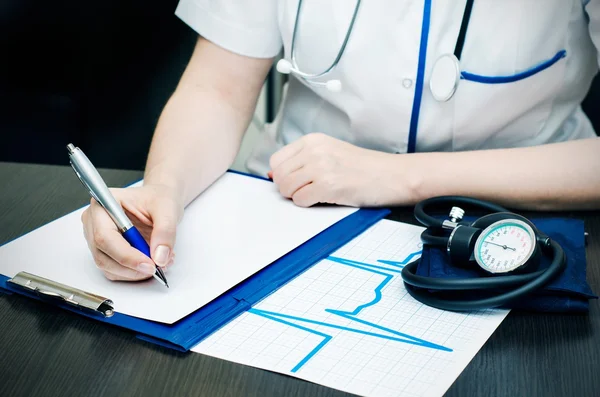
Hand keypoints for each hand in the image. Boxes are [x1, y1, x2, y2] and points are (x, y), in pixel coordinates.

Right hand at [81, 184, 182, 280]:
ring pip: (108, 267)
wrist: (160, 202)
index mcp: (103, 204)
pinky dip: (134, 272)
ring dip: (135, 272)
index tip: (149, 264)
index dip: (126, 255)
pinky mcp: (105, 250)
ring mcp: (96, 237)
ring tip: (160, 262)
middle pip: (103, 255)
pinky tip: (152, 262)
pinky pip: (115, 270)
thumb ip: (165, 231)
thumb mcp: (168, 209)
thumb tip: (159, 257)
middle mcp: (94, 221)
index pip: (105, 237)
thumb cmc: (159, 198)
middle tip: (158, 267)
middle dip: (132, 267)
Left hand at [268, 133, 400, 206]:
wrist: (391, 175)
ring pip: (286, 189)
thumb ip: (303, 160)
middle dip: (288, 188)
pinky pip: (300, 200)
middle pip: (279, 176)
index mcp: (313, 140)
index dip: (282, 175)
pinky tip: (324, 198)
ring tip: (316, 194)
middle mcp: (314, 151)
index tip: (296, 181)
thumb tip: (273, 174)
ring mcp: (321, 167)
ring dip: (297, 197)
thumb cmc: (363, 168)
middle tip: (306, 191)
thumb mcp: (330, 153)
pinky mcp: (328, 185)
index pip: (277, 160)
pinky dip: (308, 204)